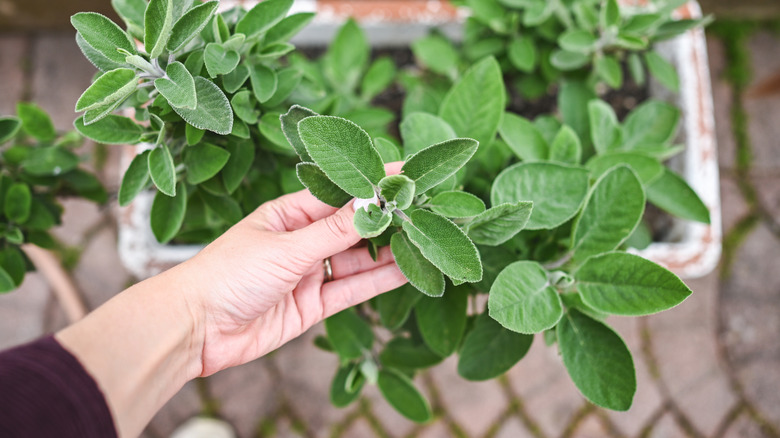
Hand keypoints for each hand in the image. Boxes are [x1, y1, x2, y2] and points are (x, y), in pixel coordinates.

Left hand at [183, 163, 406, 375]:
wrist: (197, 329)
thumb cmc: (229, 274)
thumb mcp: (287, 247)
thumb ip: (334, 230)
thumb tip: (372, 200)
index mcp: (288, 215)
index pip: (338, 194)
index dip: (371, 184)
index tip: (406, 174)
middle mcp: (301, 241)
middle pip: (352, 227)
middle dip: (385, 220)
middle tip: (424, 210)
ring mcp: (308, 273)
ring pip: (357, 259)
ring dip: (387, 252)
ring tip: (424, 240)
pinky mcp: (313, 304)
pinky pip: (352, 289)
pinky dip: (378, 281)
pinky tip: (406, 270)